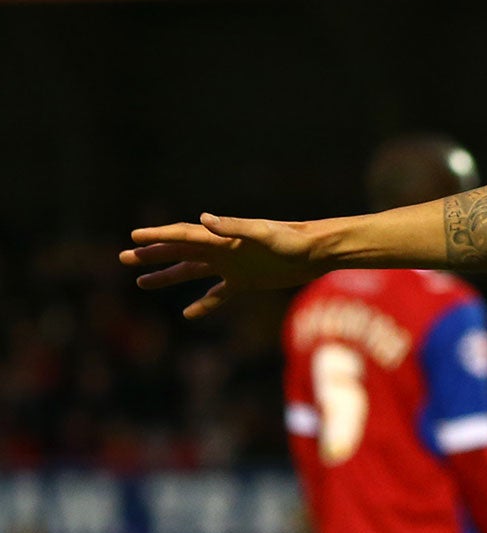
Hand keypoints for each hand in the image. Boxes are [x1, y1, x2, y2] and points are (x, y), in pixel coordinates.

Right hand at [121, 214, 322, 318]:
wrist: (317, 252)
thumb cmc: (293, 239)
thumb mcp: (263, 233)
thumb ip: (234, 227)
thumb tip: (204, 218)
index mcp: (222, 237)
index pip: (183, 236)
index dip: (157, 236)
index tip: (133, 238)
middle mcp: (223, 250)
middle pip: (180, 252)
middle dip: (152, 255)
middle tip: (123, 257)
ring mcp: (232, 266)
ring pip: (192, 272)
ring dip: (168, 277)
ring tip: (141, 283)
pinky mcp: (246, 282)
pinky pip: (218, 295)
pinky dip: (203, 303)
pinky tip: (188, 314)